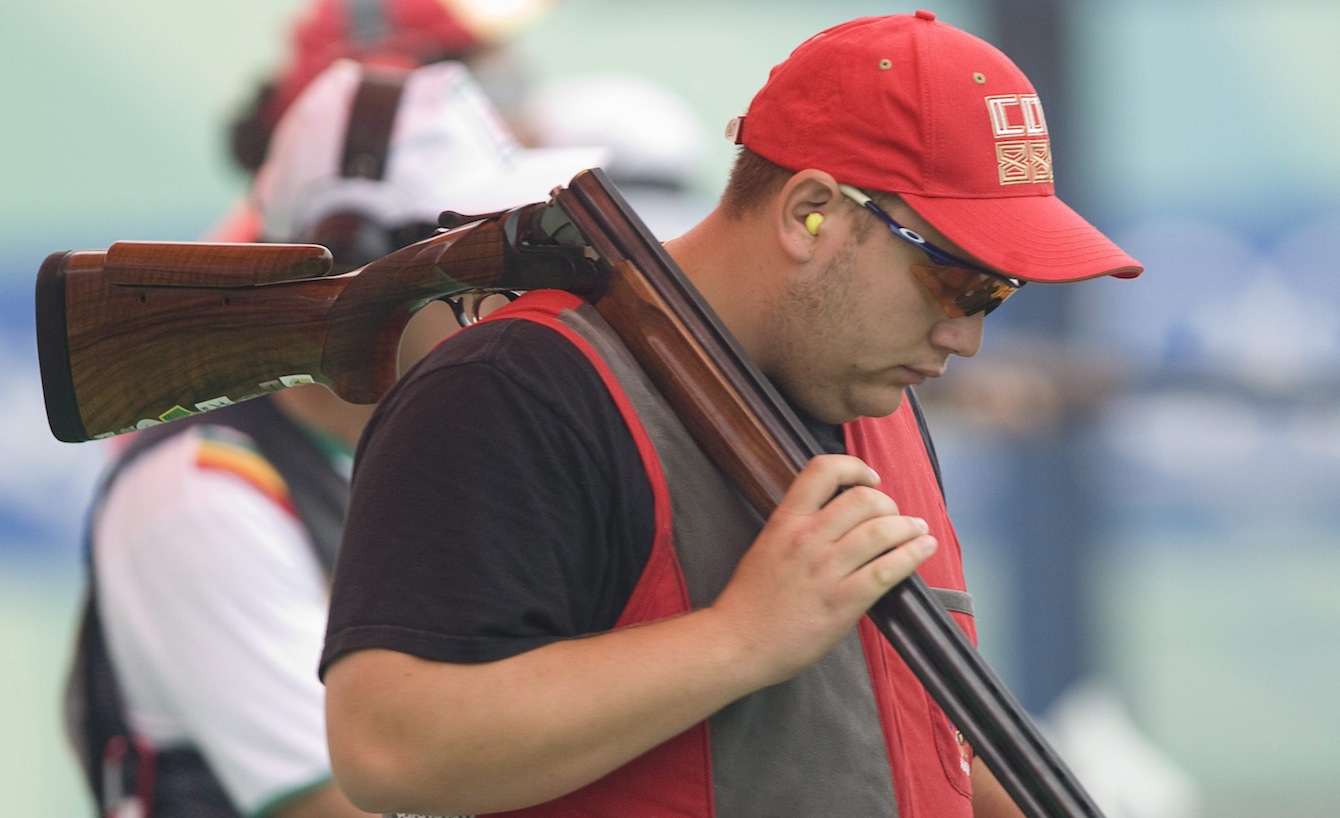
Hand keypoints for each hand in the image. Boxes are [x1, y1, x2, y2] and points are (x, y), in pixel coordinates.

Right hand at [709, 453, 936, 686]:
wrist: (736, 643)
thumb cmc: (750, 600)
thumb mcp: (766, 545)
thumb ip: (798, 527)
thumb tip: (839, 517)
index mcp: (785, 520)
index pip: (823, 470)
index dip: (854, 467)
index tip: (870, 479)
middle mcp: (807, 538)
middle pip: (864, 499)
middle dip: (888, 504)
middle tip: (894, 517)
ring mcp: (826, 570)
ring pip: (882, 530)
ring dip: (909, 526)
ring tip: (918, 530)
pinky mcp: (843, 602)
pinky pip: (889, 569)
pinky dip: (914, 554)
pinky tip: (925, 548)